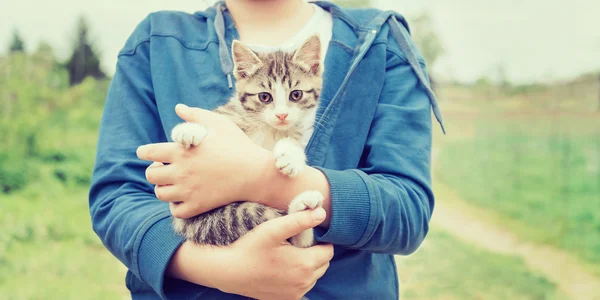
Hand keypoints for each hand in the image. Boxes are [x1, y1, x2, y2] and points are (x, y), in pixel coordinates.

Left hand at [136, 104, 271, 217]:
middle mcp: (180, 171)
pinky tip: (183, 198)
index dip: (143, 152)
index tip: (144, 152)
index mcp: (181, 150)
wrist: (255, 173)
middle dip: (154, 170)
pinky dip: (175, 206)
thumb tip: (178, 107)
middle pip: (151, 175)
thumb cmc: (237, 145)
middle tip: (162, 168)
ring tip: (172, 183)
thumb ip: (196, 114)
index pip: (149, 152)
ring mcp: (188, 191)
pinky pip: (176, 211)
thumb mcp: (218, 124)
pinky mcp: (198, 205)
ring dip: (163, 188)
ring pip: (160, 194)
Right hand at [168, 208, 333, 299]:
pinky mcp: (287, 299)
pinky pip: (303, 287)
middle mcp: (305, 282)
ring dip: (309, 266)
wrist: (229, 272)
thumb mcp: (274, 229)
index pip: (328, 251)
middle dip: (316, 253)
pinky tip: (284, 269)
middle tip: (298, 243)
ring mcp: (296, 293)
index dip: (320, 241)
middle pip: (324, 264)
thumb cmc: (251, 248)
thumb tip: (321, 213)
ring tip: (290, 255)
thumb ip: (300, 220)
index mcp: (305, 264)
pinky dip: (299, 278)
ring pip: (314, 276)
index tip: (306, 235)